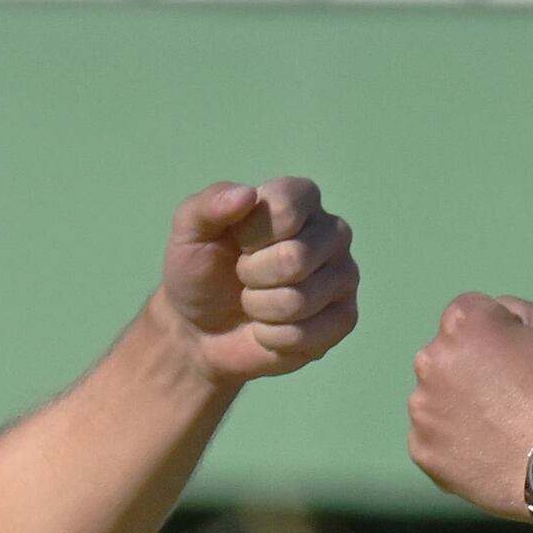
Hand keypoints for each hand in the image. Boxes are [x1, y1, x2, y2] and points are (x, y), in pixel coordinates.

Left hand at [158, 179, 359, 384]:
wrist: (200, 330)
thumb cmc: (200, 272)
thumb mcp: (188, 233)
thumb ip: (208, 205)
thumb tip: (247, 195)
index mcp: (301, 198)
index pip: (285, 209)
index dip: (249, 234)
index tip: (237, 242)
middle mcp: (333, 231)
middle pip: (295, 258)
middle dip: (251, 276)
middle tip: (243, 277)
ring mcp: (344, 276)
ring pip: (298, 301)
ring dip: (259, 309)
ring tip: (254, 302)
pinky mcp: (344, 319)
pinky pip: (305, 335)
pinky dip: (271, 337)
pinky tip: (268, 328)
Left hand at [408, 294, 532, 517]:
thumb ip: (512, 309)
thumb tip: (489, 316)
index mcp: (463, 324)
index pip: (467, 313)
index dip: (496, 333)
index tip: (519, 358)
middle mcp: (431, 361)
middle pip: (446, 355)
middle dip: (470, 367)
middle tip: (510, 396)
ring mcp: (423, 408)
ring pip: (436, 397)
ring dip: (459, 404)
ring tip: (501, 427)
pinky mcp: (422, 449)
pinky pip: (434, 437)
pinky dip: (454, 442)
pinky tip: (488, 450)